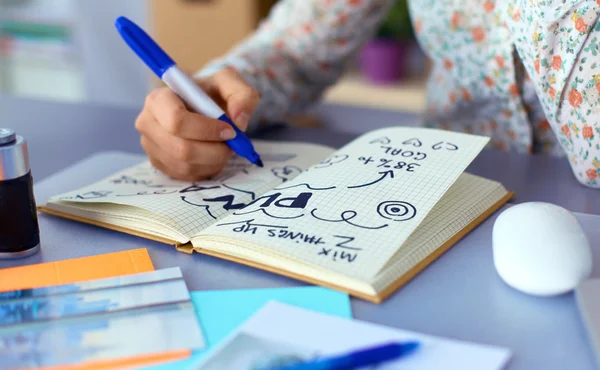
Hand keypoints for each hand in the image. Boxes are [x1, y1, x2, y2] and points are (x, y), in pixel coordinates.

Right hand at [135, 67, 259, 180]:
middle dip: (214, 151)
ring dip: (213, 161)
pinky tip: (213, 156)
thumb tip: (239, 120)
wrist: (203, 106)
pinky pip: (185, 175)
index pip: (177, 121)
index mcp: (159, 99)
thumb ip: (242, 95)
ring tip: (224, 148)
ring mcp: (150, 145)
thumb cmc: (212, 93)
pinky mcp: (158, 163)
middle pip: (181, 149)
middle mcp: (147, 122)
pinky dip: (206, 169)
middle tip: (232, 145)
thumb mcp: (231, 84)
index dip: (207, 130)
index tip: (230, 131)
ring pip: (185, 165)